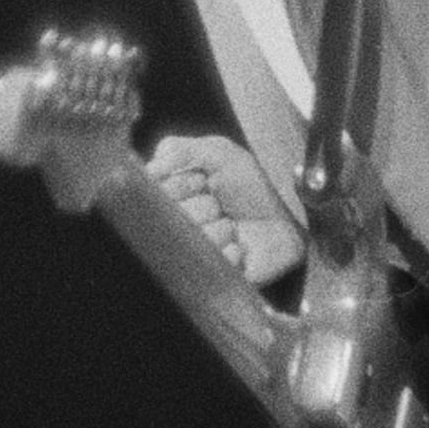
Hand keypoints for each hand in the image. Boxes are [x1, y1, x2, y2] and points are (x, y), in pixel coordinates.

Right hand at [144, 130, 305, 286]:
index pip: (153, 192)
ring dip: (222, 228)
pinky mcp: (206, 278)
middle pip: (173, 216)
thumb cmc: (249, 189)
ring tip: (231, 225)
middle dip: (205, 205)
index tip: (202, 181)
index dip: (183, 184)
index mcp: (165, 198)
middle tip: (219, 204)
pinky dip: (233, 252)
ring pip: (195, 238)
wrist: (279, 223)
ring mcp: (186, 255)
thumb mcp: (218, 153)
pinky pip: (215, 262)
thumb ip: (178, 149)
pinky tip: (238, 246)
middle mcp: (170, 228)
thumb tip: (149, 169)